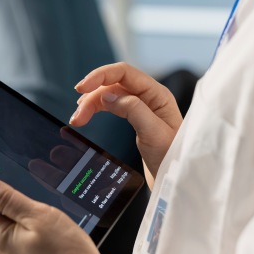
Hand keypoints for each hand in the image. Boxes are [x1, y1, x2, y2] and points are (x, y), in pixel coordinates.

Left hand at [0, 177, 141, 253]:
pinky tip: (46, 231)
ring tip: (35, 208)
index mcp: (0, 238)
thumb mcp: (36, 214)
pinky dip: (29, 234)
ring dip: (16, 218)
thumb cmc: (67, 252)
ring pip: (10, 232)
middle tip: (2, 180)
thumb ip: (7, 198)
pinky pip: (24, 245)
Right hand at [70, 62, 182, 182]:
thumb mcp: (154, 133)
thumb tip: (107, 95)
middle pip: (112, 84)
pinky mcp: (134, 118)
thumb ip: (132, 109)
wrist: (177, 181)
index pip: (124, 73)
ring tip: (77, 119)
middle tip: (77, 115)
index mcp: (157, 94)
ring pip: (109, 94)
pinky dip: (96, 109)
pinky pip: (111, 105)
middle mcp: (149, 96)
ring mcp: (141, 106)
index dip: (100, 76)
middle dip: (92, 95)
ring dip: (91, 104)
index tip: (82, 88)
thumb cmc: (172, 157)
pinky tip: (86, 115)